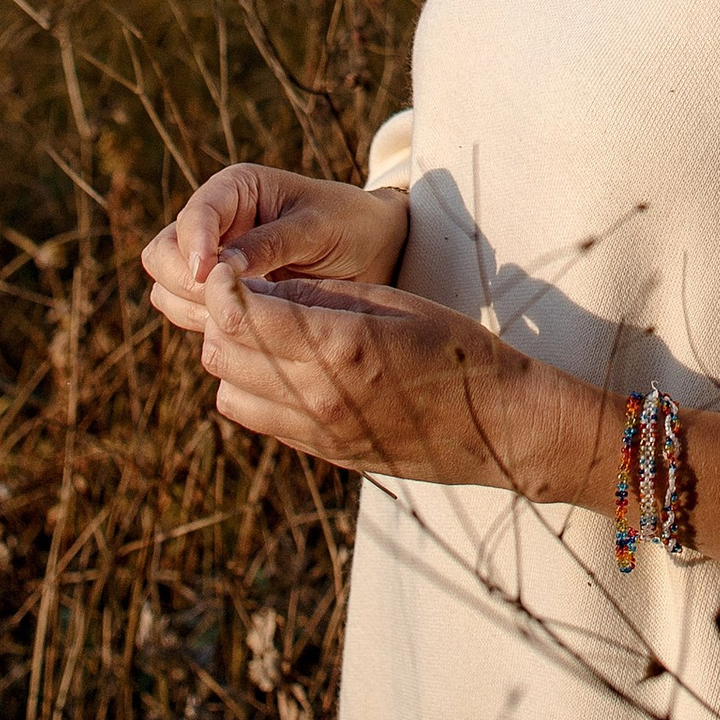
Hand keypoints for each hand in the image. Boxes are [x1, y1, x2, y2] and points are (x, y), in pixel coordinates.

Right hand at [141, 161, 406, 334]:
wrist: (374, 250)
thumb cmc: (351, 224)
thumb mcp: (319, 227)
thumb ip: (272, 243)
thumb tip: (221, 269)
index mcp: (235, 189)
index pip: (194, 216)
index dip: (194, 245)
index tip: (209, 276)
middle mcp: (213, 223)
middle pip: (162, 254)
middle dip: (186, 281)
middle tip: (226, 303)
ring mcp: (210, 262)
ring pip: (166, 289)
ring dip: (193, 308)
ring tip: (241, 318)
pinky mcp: (218, 295)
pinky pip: (187, 314)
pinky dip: (205, 326)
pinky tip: (244, 331)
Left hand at [192, 266, 563, 486]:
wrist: (497, 425)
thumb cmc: (454, 349)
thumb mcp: (393, 303)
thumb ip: (322, 296)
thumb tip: (262, 288)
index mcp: (338, 346)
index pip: (241, 316)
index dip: (222, 286)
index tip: (228, 267)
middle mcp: (317, 395)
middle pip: (223, 354)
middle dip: (224, 319)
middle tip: (246, 293)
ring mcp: (317, 431)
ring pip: (229, 391)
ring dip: (236, 357)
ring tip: (268, 332)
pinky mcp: (323, 451)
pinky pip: (259, 418)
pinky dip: (255, 389)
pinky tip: (289, 366)